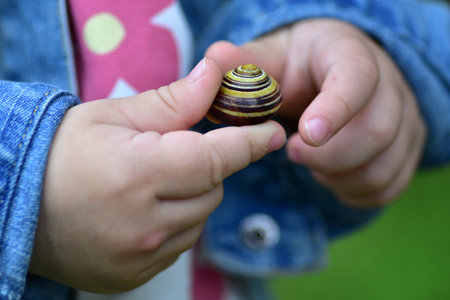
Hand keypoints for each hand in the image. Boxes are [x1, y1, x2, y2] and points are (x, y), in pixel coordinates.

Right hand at [29, 58, 285, 292]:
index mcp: (139, 174)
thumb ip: (173, 102)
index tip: (271, 132)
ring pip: (201, 219)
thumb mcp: (114, 115)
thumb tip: (215, 78)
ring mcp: (141, 257)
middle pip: (213, 189)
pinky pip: (180, 244)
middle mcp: (145, 223)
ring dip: (193, 196)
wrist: (19, 206)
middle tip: (176, 153)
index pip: (217, 157)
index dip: (249, 142)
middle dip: (207, 166)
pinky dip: (177, 223)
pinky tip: (146, 211)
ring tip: (153, 183)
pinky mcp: (135, 277)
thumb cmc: (62, 153)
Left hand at [206, 19, 425, 207]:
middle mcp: (388, 85)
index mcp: (349, 54)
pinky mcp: (405, 146)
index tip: (305, 136)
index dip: (336, 110)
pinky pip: (390, 184)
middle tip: (293, 153)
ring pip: (385, 164)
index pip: (357, 78)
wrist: (331, 74)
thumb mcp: (272, 57)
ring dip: (339, 176)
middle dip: (329, 156)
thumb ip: (246, 63)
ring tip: (310, 164)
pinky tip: (329, 178)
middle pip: (378, 130)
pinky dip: (354, 192)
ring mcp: (403, 118)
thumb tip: (216, 61)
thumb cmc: (298, 68)